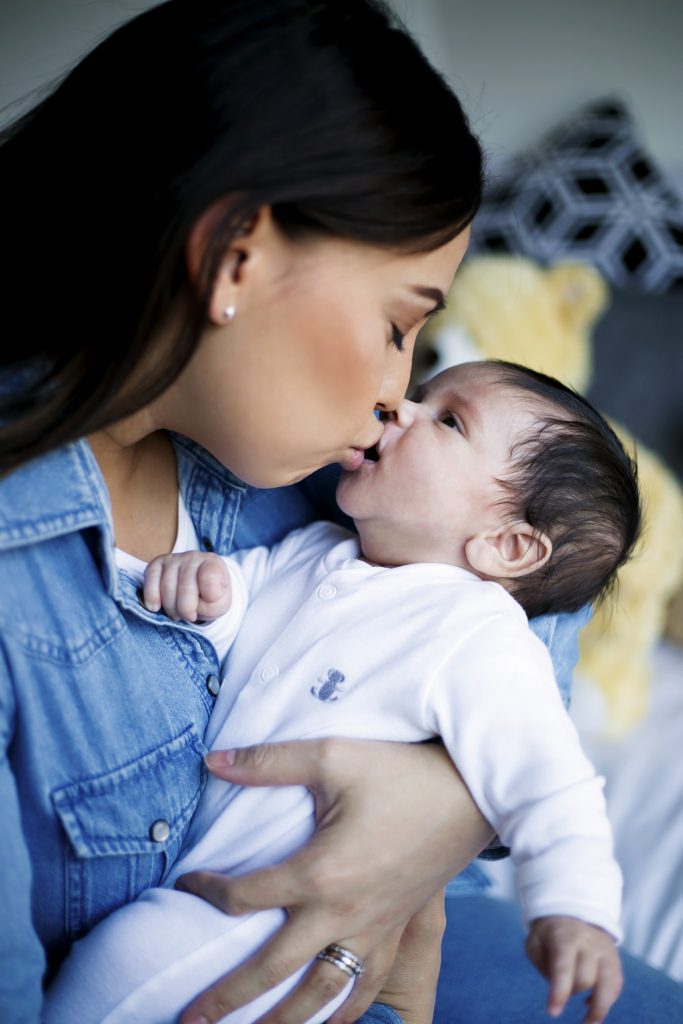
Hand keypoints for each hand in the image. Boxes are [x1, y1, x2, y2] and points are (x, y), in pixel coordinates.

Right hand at [143, 551, 230, 621]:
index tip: (208, 603)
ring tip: (177, 613)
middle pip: (185, 589)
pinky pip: (150, 578)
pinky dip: (151, 596)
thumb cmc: (211, 596)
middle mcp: (193, 557)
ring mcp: (174, 559)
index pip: (209, 580)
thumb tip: (190, 603)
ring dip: (171, 609)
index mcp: (213, 564)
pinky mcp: (157, 563)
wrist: (199, 587)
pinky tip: (155, 607)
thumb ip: (212, 606)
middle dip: (186, 610)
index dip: (208, 599)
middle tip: (189, 616)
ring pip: (167, 588)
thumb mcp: (220, 605)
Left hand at [175, 738, 493, 1023]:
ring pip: (321, 997)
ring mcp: (374, 931)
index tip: (185, 883)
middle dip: (227, 999)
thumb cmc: (401, 771)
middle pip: (273, 970)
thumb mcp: (332, 755)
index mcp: (321, 873)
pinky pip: (367, 990)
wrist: (472, 791)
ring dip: (281, 1023)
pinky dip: (342, 1016)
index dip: (206, 892)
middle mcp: (343, 914)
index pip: (244, 897)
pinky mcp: (398, 933)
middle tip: (188, 1021)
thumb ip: (269, 762)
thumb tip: (212, 762)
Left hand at [526, 915, 622, 1023]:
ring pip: (609, 986)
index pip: (563, 967)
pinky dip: (606, 1001)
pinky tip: (591, 1005)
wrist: (572, 913)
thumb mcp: (535, 943)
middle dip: (572, 991)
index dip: (559, 992)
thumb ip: (543, 966)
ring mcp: (605, 951)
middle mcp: (589, 943)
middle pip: (585, 979)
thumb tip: (561, 990)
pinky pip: (616, 986)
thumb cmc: (548, 935)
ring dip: (599, 1010)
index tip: (553, 1013)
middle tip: (562, 990)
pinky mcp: (615, 960)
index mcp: (564, 938)